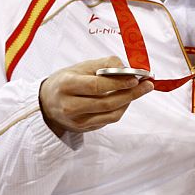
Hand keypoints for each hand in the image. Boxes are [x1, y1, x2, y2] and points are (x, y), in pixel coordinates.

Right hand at [39, 56, 153, 135]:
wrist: (47, 103)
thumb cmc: (66, 81)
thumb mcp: (80, 67)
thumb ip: (103, 65)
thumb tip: (127, 68)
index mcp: (66, 86)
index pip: (96, 86)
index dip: (118, 83)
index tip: (135, 78)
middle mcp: (70, 106)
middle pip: (106, 103)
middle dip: (131, 93)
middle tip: (147, 85)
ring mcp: (77, 121)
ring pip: (111, 114)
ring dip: (129, 102)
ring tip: (140, 90)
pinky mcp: (84, 129)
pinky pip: (108, 120)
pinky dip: (121, 109)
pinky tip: (127, 99)